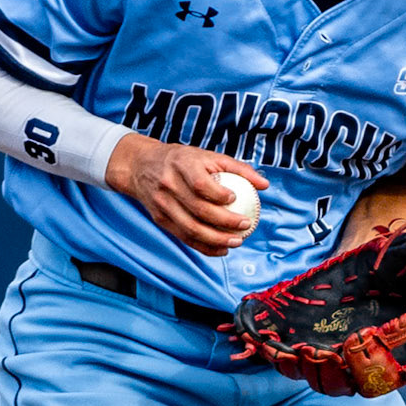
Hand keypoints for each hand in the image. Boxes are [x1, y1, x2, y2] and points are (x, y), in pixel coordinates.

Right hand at [105, 134, 268, 256]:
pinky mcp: (160, 219)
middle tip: (246, 225)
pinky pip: (184, 237)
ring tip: (237, 242)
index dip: (218, 194)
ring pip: (190, 228)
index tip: (235, 199)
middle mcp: (169, 185)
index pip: (200, 184)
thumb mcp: (207, 156)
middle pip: (197, 209)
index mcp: (181, 165)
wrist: (141, 166)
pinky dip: (204, 246)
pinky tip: (222, 249)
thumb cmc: (182, 160)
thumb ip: (237, 168)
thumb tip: (264, 184)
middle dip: (225, 221)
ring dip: (216, 239)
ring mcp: (162, 204)